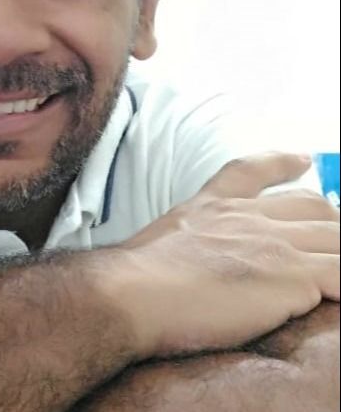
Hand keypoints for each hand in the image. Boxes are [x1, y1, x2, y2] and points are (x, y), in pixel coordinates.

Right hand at [112, 153, 339, 358]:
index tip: (303, 160)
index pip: (251, 171)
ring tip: (339, 278)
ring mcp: (272, 244)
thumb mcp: (160, 240)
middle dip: (333, 223)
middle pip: (313, 206)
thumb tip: (193, 264)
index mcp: (212, 205)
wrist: (132, 292)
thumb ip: (189, 241)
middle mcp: (246, 217)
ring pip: (338, 239)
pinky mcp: (291, 277)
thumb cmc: (135, 279)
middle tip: (334, 246)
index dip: (282, 163)